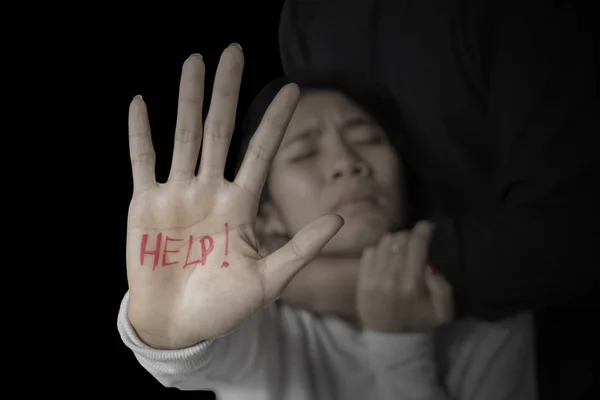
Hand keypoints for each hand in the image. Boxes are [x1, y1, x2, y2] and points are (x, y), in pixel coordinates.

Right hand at [125, 45, 343, 349]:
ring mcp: (178, 194)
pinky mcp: (146, 204)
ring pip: (184, 136)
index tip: (293, 88)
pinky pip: (142, 162)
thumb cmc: (225, 306)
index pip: (260, 151)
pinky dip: (139, 135)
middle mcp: (211, 191)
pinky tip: (140, 103)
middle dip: (228, 91)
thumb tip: (342, 221)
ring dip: (187, 99)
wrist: (180, 326)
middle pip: (221, 130)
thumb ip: (302, 248)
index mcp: (241, 205)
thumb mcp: (270, 279)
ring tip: (194, 61)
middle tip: (234, 50)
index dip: (276, 120)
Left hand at [356, 221, 453, 332]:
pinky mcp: (362, 280)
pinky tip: (388, 258)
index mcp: (411, 285)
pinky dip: (380, 250)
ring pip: (385, 243)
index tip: (428, 226)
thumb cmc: (419, 321)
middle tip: (416, 241)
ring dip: (396, 240)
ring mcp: (373, 278)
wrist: (389, 338)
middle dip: (411, 235)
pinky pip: (370, 251)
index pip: (416, 245)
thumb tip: (430, 266)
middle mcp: (390, 278)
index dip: (423, 230)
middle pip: (400, 240)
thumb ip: (443, 289)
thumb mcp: (443, 312)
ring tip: (402, 248)